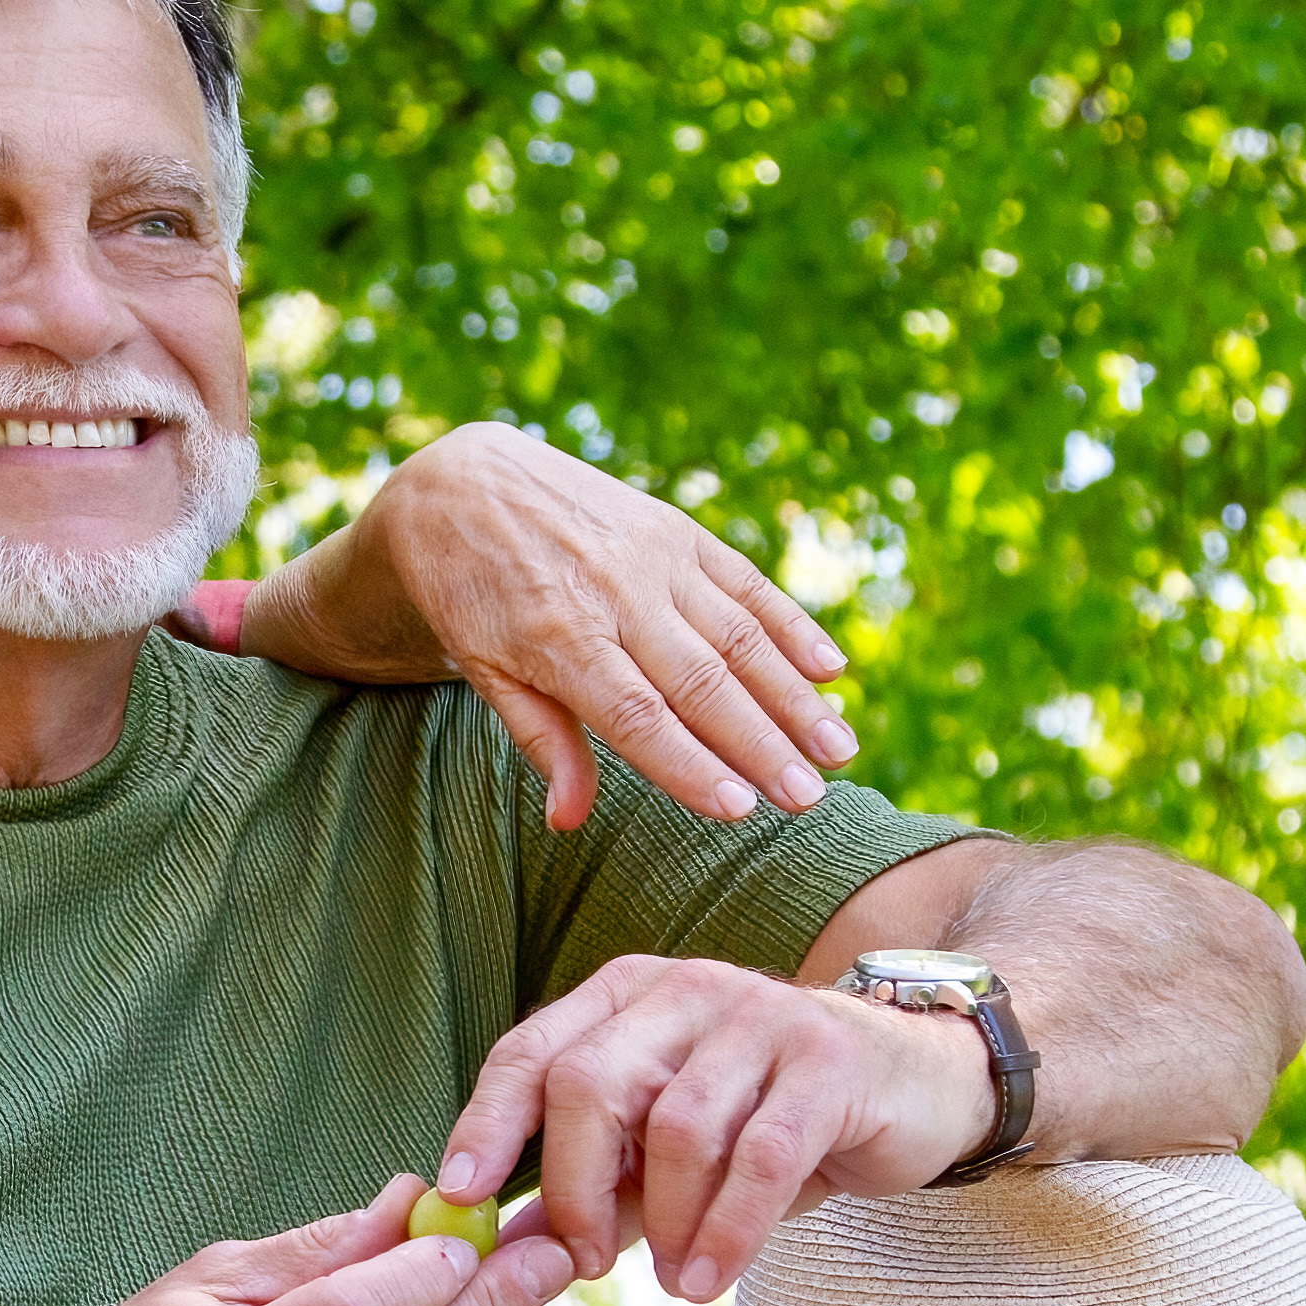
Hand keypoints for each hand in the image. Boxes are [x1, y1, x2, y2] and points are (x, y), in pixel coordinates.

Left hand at [232, 423, 855, 828]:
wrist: (465, 484)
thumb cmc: (472, 597)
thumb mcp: (482, 669)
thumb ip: (538, 738)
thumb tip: (569, 820)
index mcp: (557, 638)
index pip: (636, 715)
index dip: (690, 764)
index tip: (740, 810)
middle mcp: (613, 593)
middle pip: (700, 681)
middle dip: (761, 744)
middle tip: (809, 797)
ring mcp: (651, 556)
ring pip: (738, 635)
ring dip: (794, 696)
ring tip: (840, 749)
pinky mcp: (676, 530)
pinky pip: (744, 582)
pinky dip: (791, 626)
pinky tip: (831, 670)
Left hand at [436, 957, 996, 1301]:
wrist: (918, 1084)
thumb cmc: (776, 1119)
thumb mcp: (674, 1147)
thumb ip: (601, 1182)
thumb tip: (507, 1240)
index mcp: (629, 997)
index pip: (533, 1051)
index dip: (487, 1123)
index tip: (458, 1194)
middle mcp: (686, 990)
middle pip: (592, 1084)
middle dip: (574, 1187)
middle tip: (581, 1261)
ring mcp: (760, 1016)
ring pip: (677, 1128)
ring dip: (663, 1222)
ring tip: (670, 1277)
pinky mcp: (828, 1061)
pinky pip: (761, 1157)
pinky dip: (727, 1229)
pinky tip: (709, 1276)